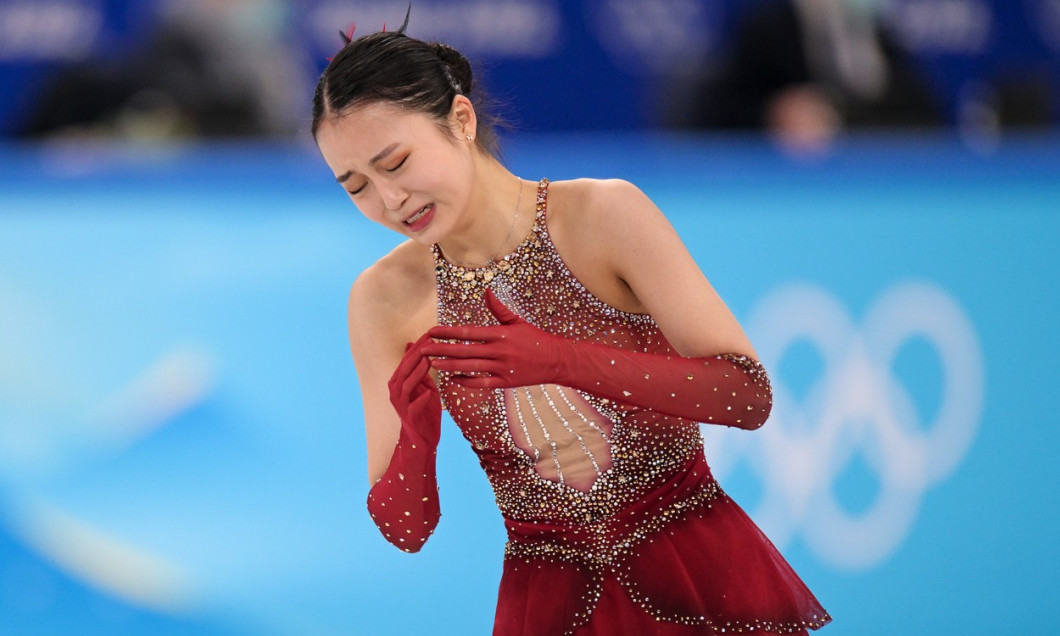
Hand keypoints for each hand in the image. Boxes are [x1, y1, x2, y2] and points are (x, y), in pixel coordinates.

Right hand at [388, 332, 441, 445]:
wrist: (421, 439)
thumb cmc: (425, 411)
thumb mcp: (425, 386)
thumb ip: (421, 369)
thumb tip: (416, 347)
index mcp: (399, 381)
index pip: (407, 359)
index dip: (418, 346)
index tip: (431, 333)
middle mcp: (396, 390)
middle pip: (405, 368)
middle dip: (417, 353)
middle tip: (430, 341)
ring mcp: (400, 404)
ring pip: (406, 385)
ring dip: (417, 372)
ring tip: (429, 361)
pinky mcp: (408, 418)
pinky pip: (413, 407)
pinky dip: (420, 400)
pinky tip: (429, 393)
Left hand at [424, 290, 570, 388]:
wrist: (557, 360)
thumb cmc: (536, 339)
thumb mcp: (518, 321)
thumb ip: (499, 309)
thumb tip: (486, 291)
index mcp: (501, 334)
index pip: (468, 332)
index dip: (448, 332)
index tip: (432, 332)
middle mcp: (500, 352)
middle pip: (465, 351)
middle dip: (442, 350)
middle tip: (423, 349)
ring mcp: (502, 369)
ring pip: (470, 368)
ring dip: (450, 366)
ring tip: (434, 364)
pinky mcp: (506, 383)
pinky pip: (482, 383)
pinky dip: (467, 382)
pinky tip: (453, 379)